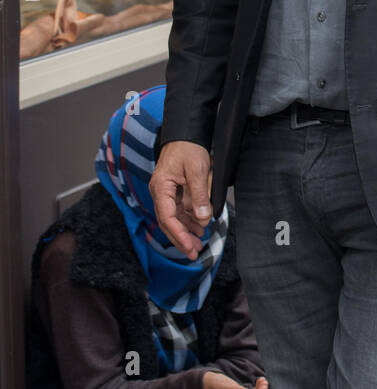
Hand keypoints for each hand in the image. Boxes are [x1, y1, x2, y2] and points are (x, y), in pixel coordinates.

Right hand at [149, 141, 212, 260]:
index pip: (166, 217)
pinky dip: (189, 221)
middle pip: (168, 222)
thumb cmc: (188, 148)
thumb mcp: (197, 170)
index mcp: (161, 187)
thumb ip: (200, 195)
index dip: (178, 235)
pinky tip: (199, 229)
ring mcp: (167, 193)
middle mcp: (161, 193)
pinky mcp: (175, 192)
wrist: (186, 134)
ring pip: (174, 219)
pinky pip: (180, 211)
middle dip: (181, 239)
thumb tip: (203, 219)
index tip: (189, 247)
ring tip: (199, 244)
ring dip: (186, 232)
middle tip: (194, 253)